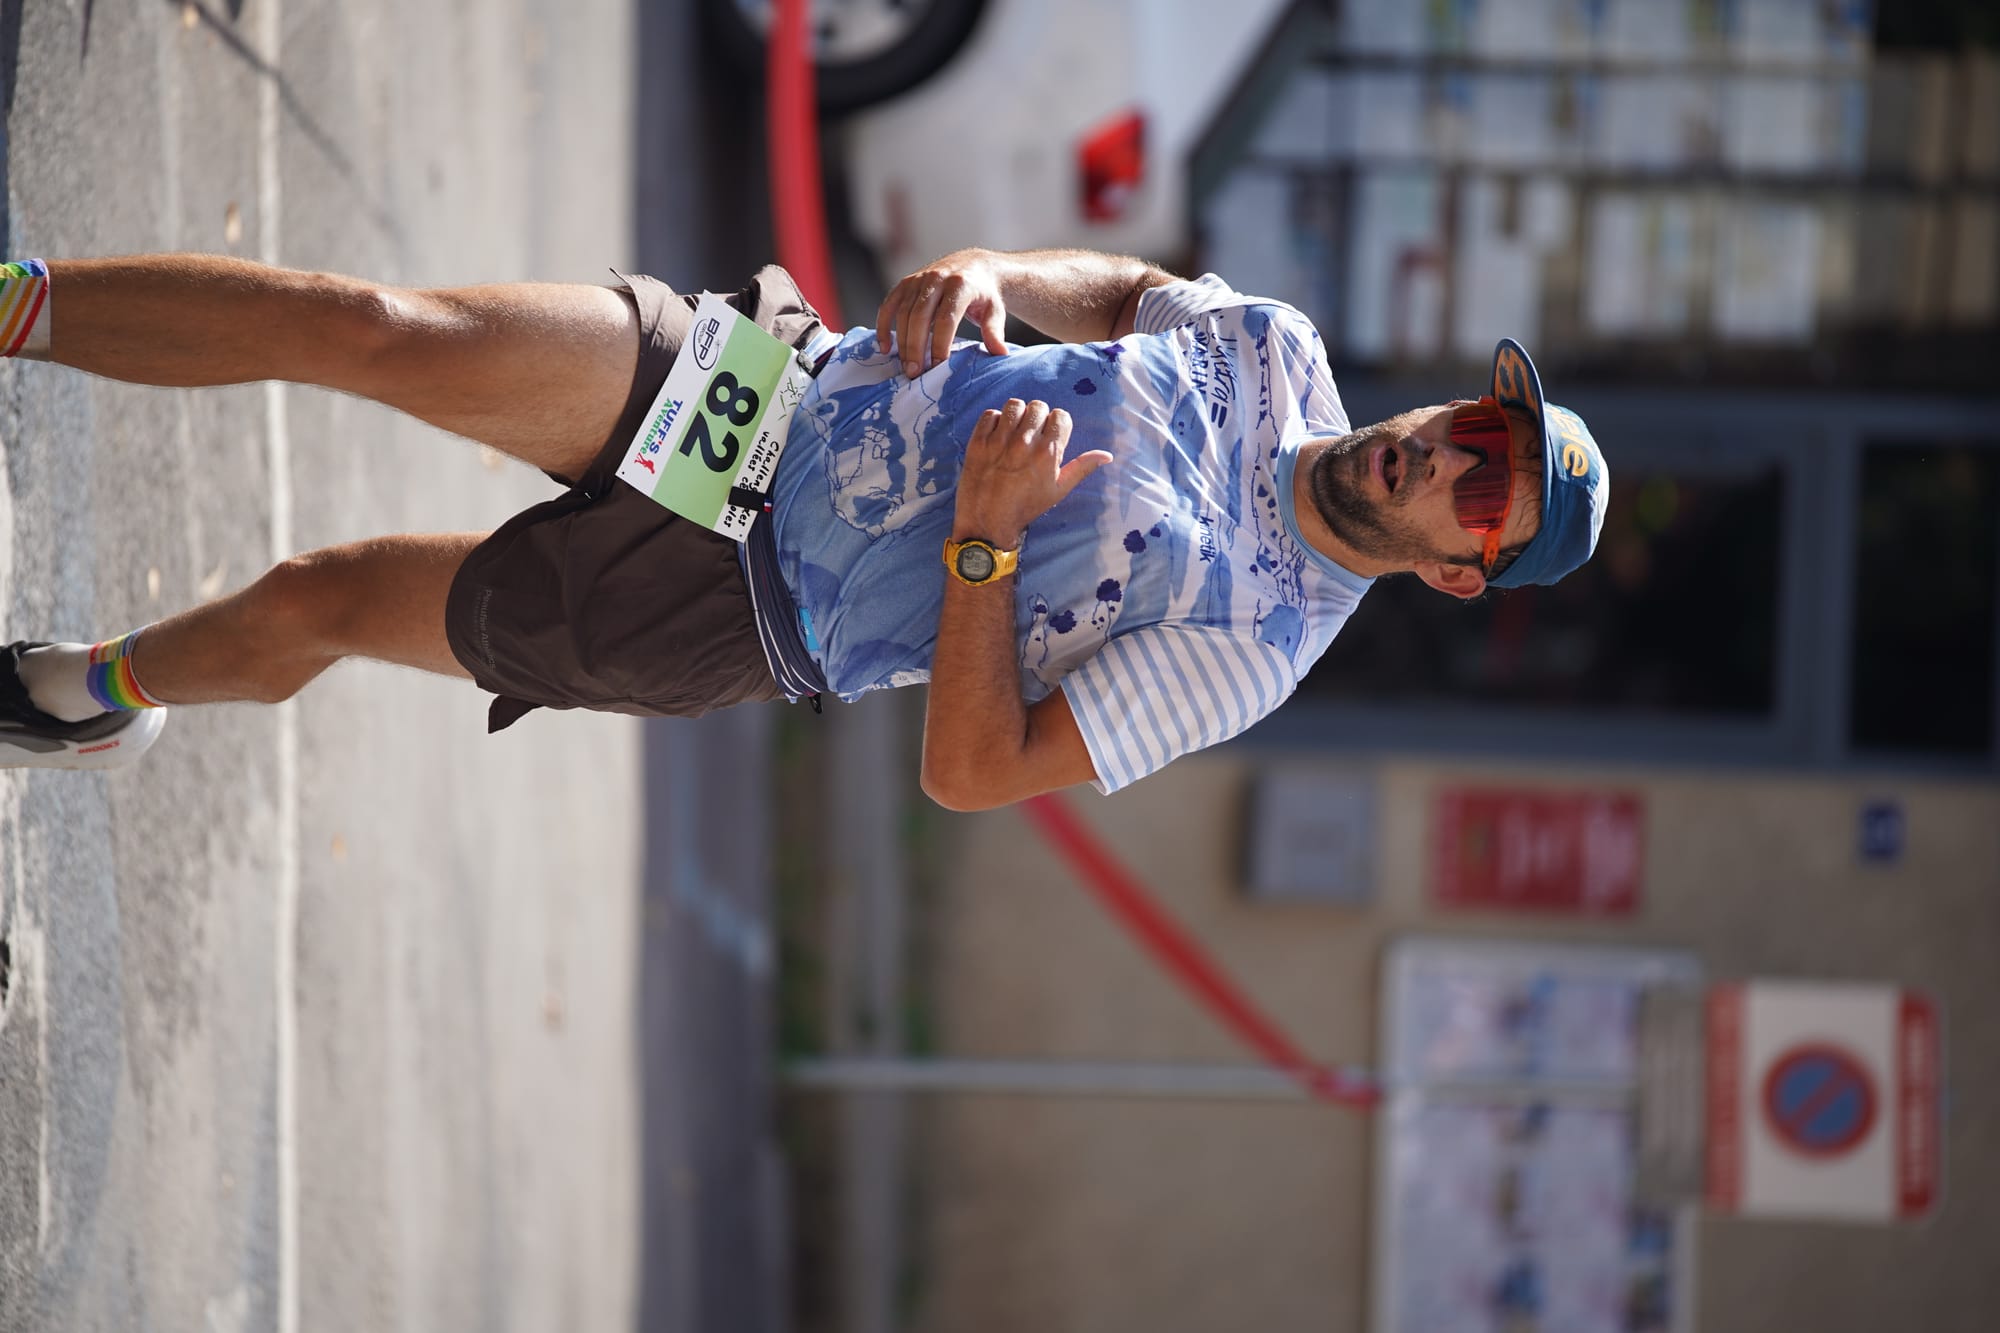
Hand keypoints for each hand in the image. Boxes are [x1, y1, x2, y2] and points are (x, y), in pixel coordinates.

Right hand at [876, 249, 1009, 377]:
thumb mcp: (995, 310)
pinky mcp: (905, 283)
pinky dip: (883, 326)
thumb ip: (994, 331)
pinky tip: (885, 347)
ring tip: (906, 367)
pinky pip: (889, 305)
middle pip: (920, 316)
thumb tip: (999, 353)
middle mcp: (937, 279)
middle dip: (915, 347)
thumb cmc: (984, 294)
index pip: (946, 319)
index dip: (939, 344)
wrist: (973, 266)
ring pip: (903, 313)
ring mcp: (918, 279)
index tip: (937, 367)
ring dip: (901, 342)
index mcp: (960, 285)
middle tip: (914, 373)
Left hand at [953, 399, 1110, 547]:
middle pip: (1038, 407)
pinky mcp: (978, 442)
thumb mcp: (1058, 490)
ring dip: (1018, 415)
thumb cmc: (1026, 507)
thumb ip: (1082, 467)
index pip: (1061, 416)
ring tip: (1016, 430)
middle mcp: (1024, 443)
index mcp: (1047, 454)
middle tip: (1033, 433)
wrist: (988, 522)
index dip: (1058, 424)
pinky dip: (995, 421)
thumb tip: (1107, 455)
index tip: (1051, 435)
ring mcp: (999, 441)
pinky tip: (998, 435)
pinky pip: (990, 415)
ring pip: (1015, 405)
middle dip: (1039, 417)